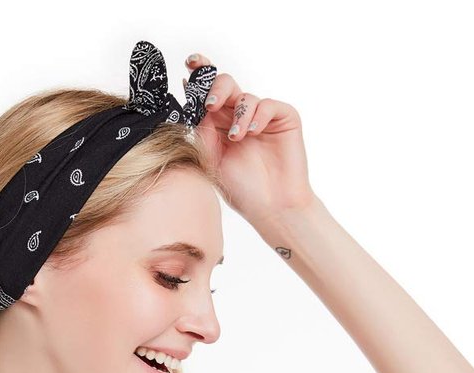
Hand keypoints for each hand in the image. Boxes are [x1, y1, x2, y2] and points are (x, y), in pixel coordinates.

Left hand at [184, 52, 316, 227]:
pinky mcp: (284, 118)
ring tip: (236, 138)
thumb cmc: (242, 189)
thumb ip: (202, 129)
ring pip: (245, 96)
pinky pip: (268, 105)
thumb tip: (189, 98)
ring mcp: (262, 117)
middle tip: (210, 105)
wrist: (271, 208)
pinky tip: (252, 133)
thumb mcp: (212, 158)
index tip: (190, 63)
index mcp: (219, 125)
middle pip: (225, 85)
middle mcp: (240, 117)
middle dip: (215, 88)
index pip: (208, 95)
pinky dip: (258, 116)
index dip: (200, 75)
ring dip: (238, 115)